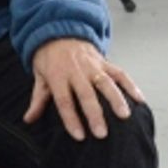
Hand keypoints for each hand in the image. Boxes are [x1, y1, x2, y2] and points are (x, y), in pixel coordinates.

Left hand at [25, 38, 145, 140]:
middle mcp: (76, 71)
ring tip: (124, 116)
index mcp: (57, 76)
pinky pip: (120, 73)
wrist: (57, 31)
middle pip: (86, 94)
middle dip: (94, 114)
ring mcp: (92, 65)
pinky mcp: (104, 62)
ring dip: (116, 99)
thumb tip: (28, 119)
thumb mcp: (39, 76)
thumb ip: (38, 99)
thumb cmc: (48, 58)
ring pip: (106, 83)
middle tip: (102, 133)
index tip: (79, 136)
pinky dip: (130, 85)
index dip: (71, 119)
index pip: (63, 100)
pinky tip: (139, 99)